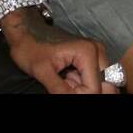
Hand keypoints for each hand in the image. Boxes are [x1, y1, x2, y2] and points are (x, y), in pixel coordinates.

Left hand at [2, 8, 116, 93]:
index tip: (62, 91)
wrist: (26, 33)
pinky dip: (82, 83)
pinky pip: (94, 78)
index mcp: (88, 52)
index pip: (94, 88)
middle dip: (85, 91)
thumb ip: (60, 90)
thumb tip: (72, 99)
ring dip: (84, 88)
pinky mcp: (92, 56)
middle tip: (66, 84)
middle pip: (105, 85)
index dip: (79, 96)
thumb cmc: (31, 48)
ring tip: (66, 81)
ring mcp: (96, 53)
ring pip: (101, 83)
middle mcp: (98, 51)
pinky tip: (68, 78)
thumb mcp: (43, 72)